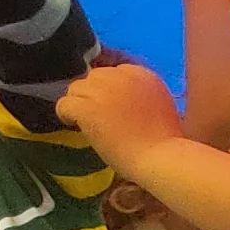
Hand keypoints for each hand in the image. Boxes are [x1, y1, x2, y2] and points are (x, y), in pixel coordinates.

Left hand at [57, 61, 185, 166]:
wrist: (160, 158)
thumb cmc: (165, 140)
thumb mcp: (159, 104)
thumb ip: (138, 93)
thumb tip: (115, 96)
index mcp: (141, 74)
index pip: (113, 71)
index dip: (109, 88)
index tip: (113, 105)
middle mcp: (120, 76)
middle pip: (93, 77)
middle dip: (94, 93)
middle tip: (99, 114)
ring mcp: (102, 91)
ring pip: (76, 88)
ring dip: (79, 103)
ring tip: (86, 121)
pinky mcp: (86, 108)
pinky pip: (64, 104)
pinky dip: (66, 114)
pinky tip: (73, 124)